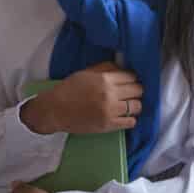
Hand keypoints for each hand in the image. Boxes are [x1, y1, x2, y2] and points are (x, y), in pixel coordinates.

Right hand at [21, 62, 142, 134]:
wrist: (55, 109)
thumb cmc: (69, 89)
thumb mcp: (86, 73)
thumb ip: (106, 69)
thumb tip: (123, 68)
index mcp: (104, 79)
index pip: (131, 76)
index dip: (132, 78)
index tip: (130, 82)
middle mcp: (110, 94)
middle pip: (138, 90)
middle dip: (136, 91)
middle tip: (131, 93)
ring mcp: (110, 111)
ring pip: (137, 106)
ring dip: (135, 105)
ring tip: (128, 105)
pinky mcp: (108, 125)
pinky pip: (131, 122)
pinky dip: (130, 119)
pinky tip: (124, 116)